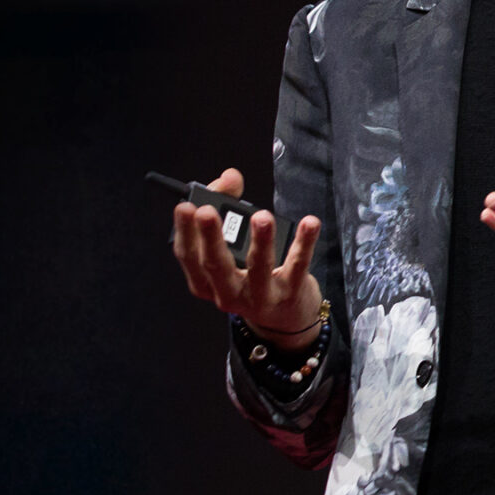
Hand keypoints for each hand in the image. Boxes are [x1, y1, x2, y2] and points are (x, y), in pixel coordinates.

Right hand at [171, 168, 325, 348]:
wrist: (285, 318)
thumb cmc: (254, 274)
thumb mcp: (235, 246)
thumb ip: (229, 205)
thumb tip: (230, 176)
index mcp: (206, 283)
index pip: (189, 257)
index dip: (185, 231)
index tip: (185, 206)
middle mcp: (227, 294)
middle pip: (216, 265)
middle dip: (211, 236)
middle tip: (207, 210)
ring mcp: (259, 298)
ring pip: (258, 268)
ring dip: (260, 240)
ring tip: (262, 216)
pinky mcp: (289, 295)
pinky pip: (297, 267)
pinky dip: (303, 243)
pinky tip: (310, 223)